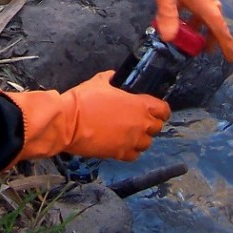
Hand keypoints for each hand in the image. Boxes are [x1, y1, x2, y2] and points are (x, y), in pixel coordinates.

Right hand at [0, 71, 169, 163]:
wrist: (68, 122)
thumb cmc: (84, 99)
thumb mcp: (99, 81)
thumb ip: (111, 79)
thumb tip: (114, 78)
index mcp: (139, 105)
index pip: (163, 110)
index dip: (160, 109)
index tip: (154, 108)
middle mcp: (140, 125)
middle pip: (157, 127)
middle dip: (150, 122)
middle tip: (139, 118)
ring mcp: (131, 141)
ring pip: (147, 143)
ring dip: (141, 137)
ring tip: (130, 132)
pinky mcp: (120, 154)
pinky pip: (133, 155)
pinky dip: (130, 150)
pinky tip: (122, 143)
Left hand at [100, 0, 232, 61]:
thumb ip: (167, 15)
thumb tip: (170, 38)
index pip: (219, 27)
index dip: (226, 44)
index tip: (232, 60)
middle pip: (213, 20)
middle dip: (210, 37)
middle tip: (201, 50)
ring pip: (204, 8)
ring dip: (198, 23)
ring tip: (186, 33)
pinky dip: (192, 10)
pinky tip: (178, 10)